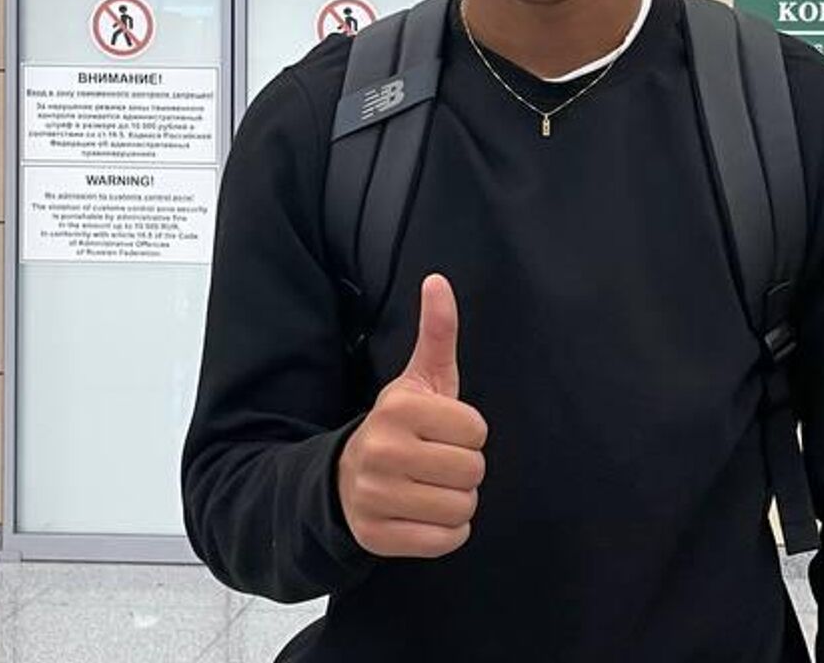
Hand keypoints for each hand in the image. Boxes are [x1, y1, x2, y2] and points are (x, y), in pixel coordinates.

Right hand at [336, 274, 487, 558]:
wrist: (346, 479)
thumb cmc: (400, 427)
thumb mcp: (420, 380)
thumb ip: (437, 333)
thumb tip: (438, 281)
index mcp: (398, 408)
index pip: (477, 430)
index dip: (468, 434)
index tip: (442, 433)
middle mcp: (381, 450)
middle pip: (473, 471)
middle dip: (464, 470)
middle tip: (436, 463)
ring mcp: (375, 496)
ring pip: (462, 508)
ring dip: (456, 502)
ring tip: (429, 488)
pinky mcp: (377, 537)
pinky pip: (445, 541)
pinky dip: (445, 533)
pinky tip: (423, 515)